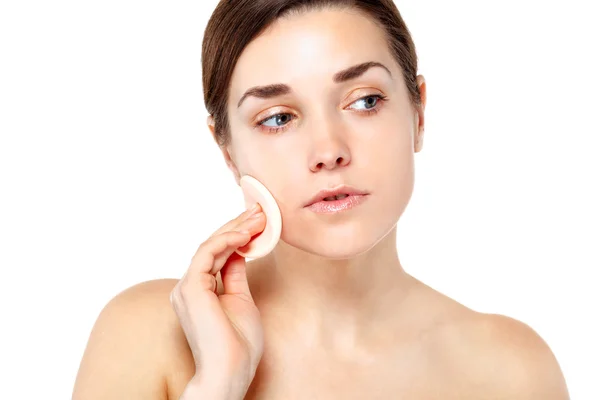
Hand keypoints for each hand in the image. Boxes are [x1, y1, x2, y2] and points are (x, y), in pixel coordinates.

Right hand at [170, 203, 266, 389]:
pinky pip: (207, 254)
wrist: (231, 370)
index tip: (258, 221)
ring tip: (257, 217)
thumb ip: (235, 275)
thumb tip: (240, 253)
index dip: (237, 234)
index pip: (217, 253)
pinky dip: (226, 240)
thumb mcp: (241, 300)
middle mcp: (189, 286)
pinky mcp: (190, 287)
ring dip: (235, 228)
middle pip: (213, 246)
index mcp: (199, 291)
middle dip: (238, 226)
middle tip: (259, 211)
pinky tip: (245, 234)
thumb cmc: (238, 344)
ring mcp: (187, 287)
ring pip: (210, 245)